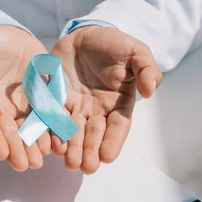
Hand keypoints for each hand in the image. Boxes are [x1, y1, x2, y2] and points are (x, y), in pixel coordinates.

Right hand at [0, 25, 50, 170]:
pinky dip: (53, 130)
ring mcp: (23, 106)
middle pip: (9, 133)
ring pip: (29, 130)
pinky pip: (48, 116)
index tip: (0, 154)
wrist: (12, 35)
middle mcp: (3, 108)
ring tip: (40, 158)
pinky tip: (58, 142)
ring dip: (34, 145)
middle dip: (16, 149)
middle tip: (24, 165)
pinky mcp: (42, 99)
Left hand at [50, 26, 161, 173]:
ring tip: (69, 161)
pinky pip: (52, 116)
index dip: (113, 141)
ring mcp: (75, 106)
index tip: (107, 157)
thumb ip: (147, 69)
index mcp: (118, 103)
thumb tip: (151, 89)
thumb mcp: (136, 52)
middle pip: (93, 134)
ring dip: (71, 147)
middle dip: (90, 151)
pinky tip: (50, 144)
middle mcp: (96, 110)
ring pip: (73, 130)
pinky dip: (51, 130)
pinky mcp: (55, 98)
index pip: (117, 126)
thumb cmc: (114, 45)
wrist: (86, 34)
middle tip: (85, 167)